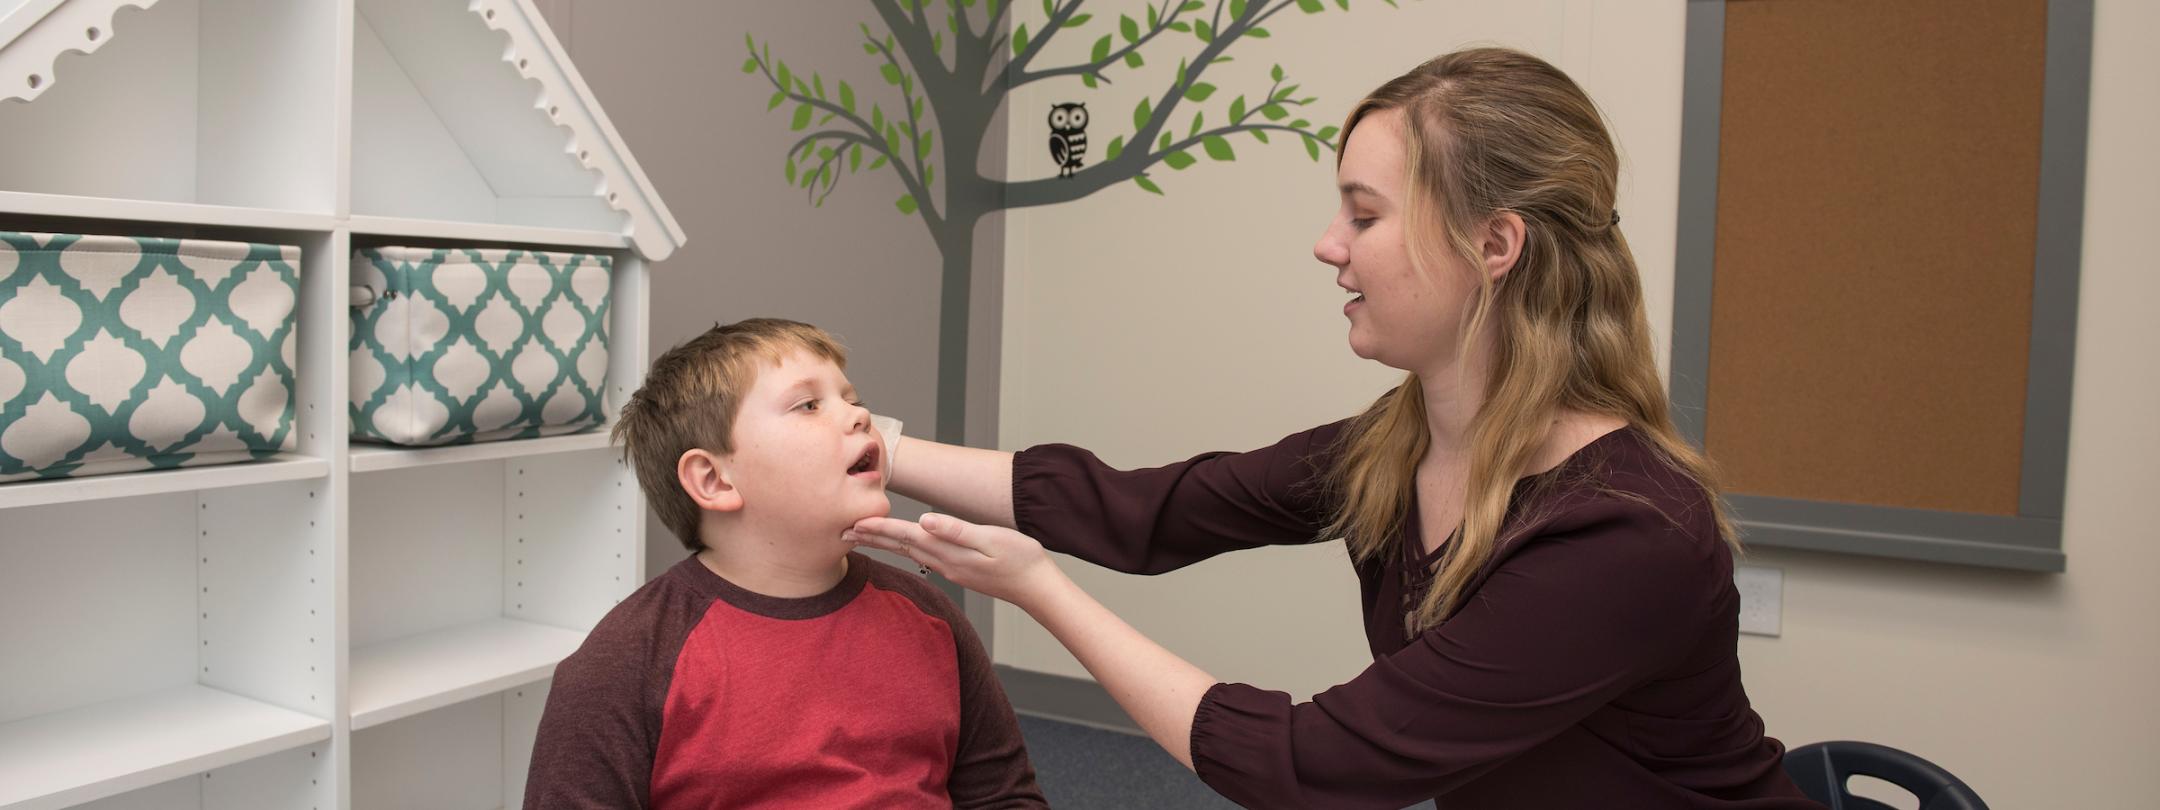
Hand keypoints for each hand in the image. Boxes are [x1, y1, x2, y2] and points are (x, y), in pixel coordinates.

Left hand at [846, 513, 1064, 608]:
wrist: (1037, 587)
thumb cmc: (1020, 559)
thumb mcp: (992, 539)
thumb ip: (957, 530)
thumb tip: (925, 521)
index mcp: (949, 551)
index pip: (906, 536)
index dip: (879, 527)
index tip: (853, 522)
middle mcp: (945, 562)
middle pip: (901, 546)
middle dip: (871, 537)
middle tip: (842, 531)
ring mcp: (951, 568)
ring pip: (909, 552)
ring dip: (885, 543)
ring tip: (863, 536)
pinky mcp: (959, 570)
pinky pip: (923, 557)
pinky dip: (905, 548)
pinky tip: (901, 546)